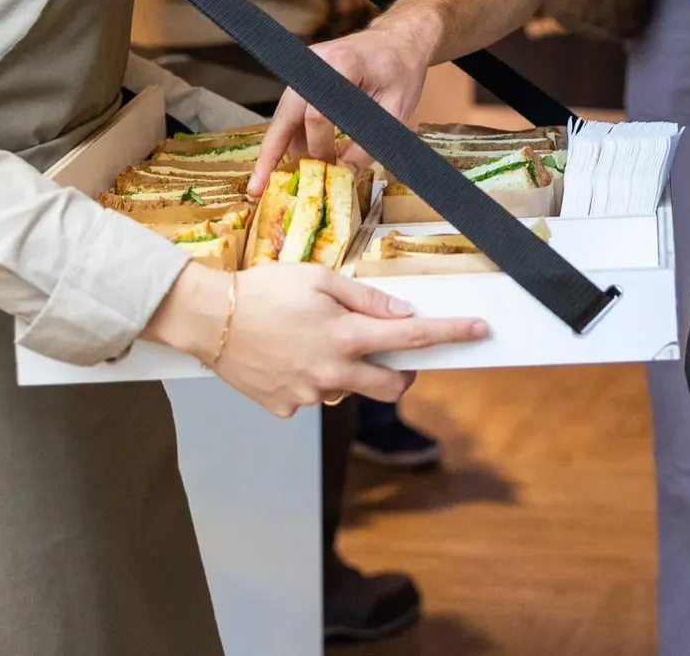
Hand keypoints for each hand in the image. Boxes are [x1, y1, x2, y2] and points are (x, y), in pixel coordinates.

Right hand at [143, 262, 487, 415]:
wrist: (209, 320)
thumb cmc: (263, 290)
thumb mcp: (319, 279)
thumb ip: (365, 299)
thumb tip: (402, 312)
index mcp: (346, 336)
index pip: (412, 337)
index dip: (450, 334)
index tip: (480, 330)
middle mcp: (334, 373)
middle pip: (393, 385)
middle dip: (401, 371)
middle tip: (384, 347)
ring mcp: (310, 396)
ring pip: (349, 389)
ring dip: (346, 371)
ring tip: (309, 341)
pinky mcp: (286, 409)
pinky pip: (313, 397)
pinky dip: (310, 380)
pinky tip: (286, 357)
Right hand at [250, 21, 432, 195]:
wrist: (399, 41)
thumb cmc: (402, 71)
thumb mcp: (397, 109)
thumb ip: (371, 140)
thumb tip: (343, 171)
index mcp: (342, 63)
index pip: (317, 112)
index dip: (320, 145)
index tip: (331, 167)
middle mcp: (315, 62)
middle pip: (285, 113)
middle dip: (270, 152)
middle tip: (256, 186)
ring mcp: (306, 68)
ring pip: (284, 114)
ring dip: (279, 147)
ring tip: (273, 180)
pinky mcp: (305, 77)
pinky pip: (293, 111)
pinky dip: (291, 136)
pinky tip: (294, 161)